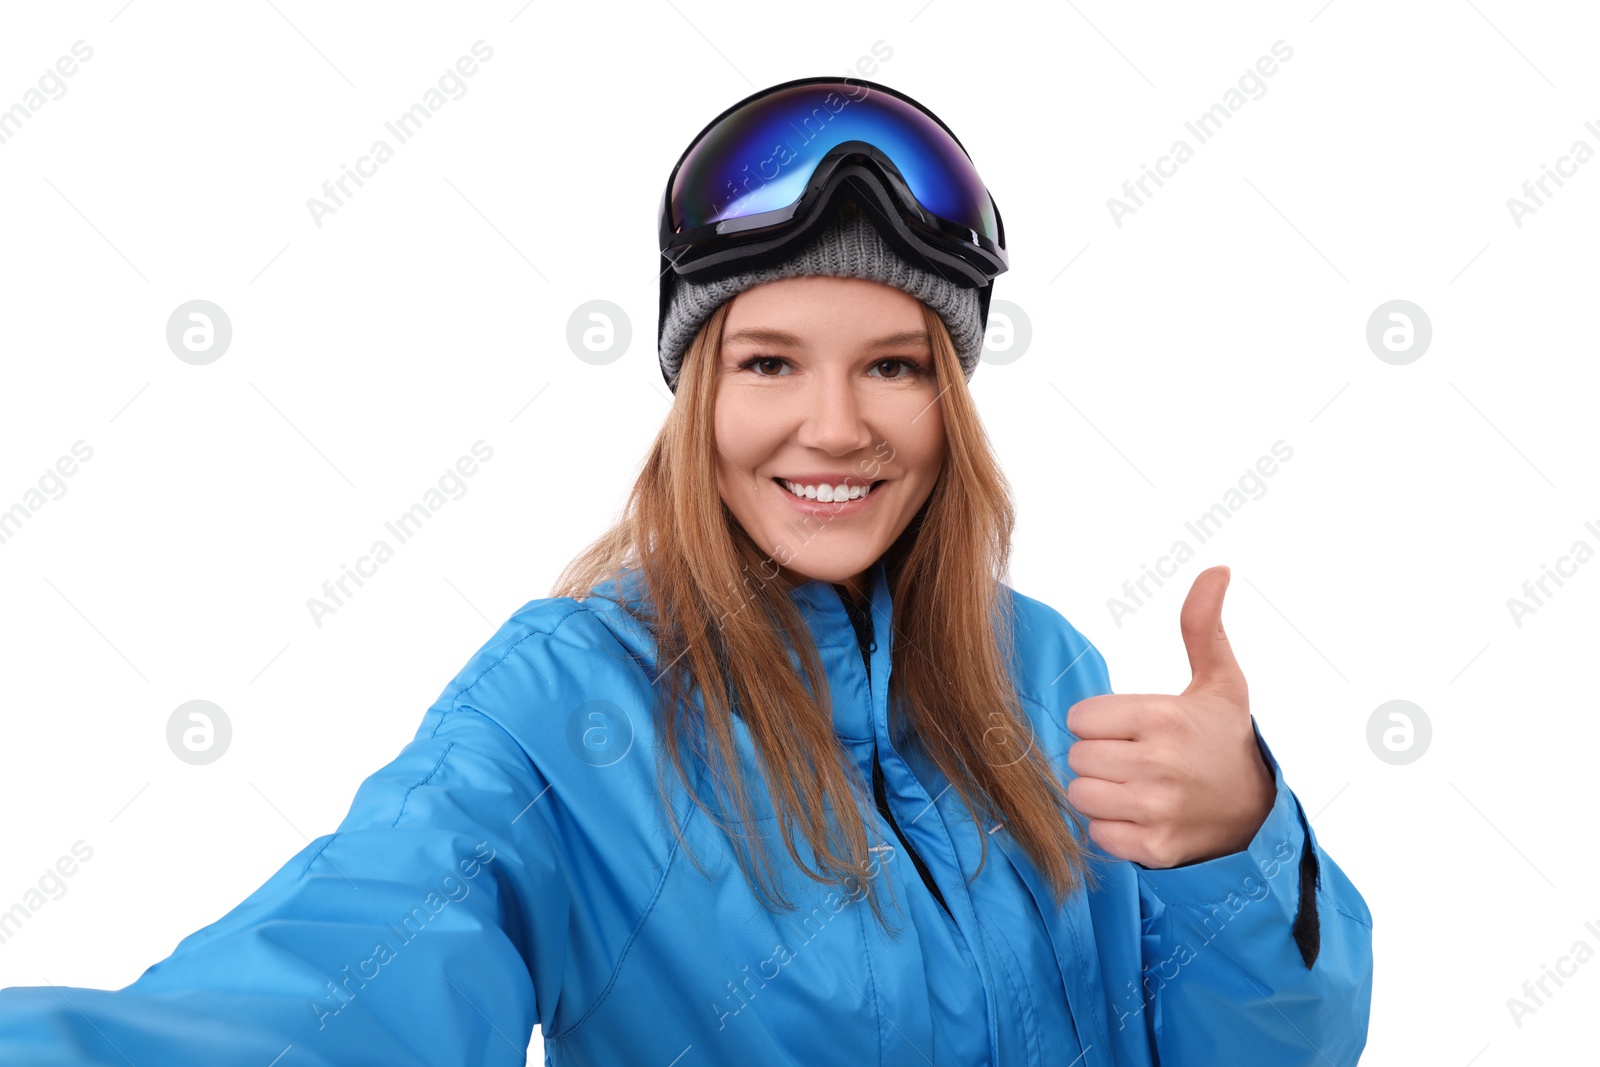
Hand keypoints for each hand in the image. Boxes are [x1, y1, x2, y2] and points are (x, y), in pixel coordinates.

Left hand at [1065, 565, 1275, 868]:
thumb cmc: (1225, 739)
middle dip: (1096, 755)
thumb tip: (1216, 569)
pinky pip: (1097, 834)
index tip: (1126, 727)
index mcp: (1164, 718)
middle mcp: (1159, 765)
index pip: (1080, 718)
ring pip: (1080, 795)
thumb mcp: (1221, 680)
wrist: (1258, 812)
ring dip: (1098, 791)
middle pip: (1076, 757)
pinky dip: (1110, 827)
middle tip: (1130, 757)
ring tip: (1131, 784)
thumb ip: (1203, 625)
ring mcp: (1157, 810)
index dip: (1097, 722)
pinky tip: (1137, 814)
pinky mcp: (1155, 848)